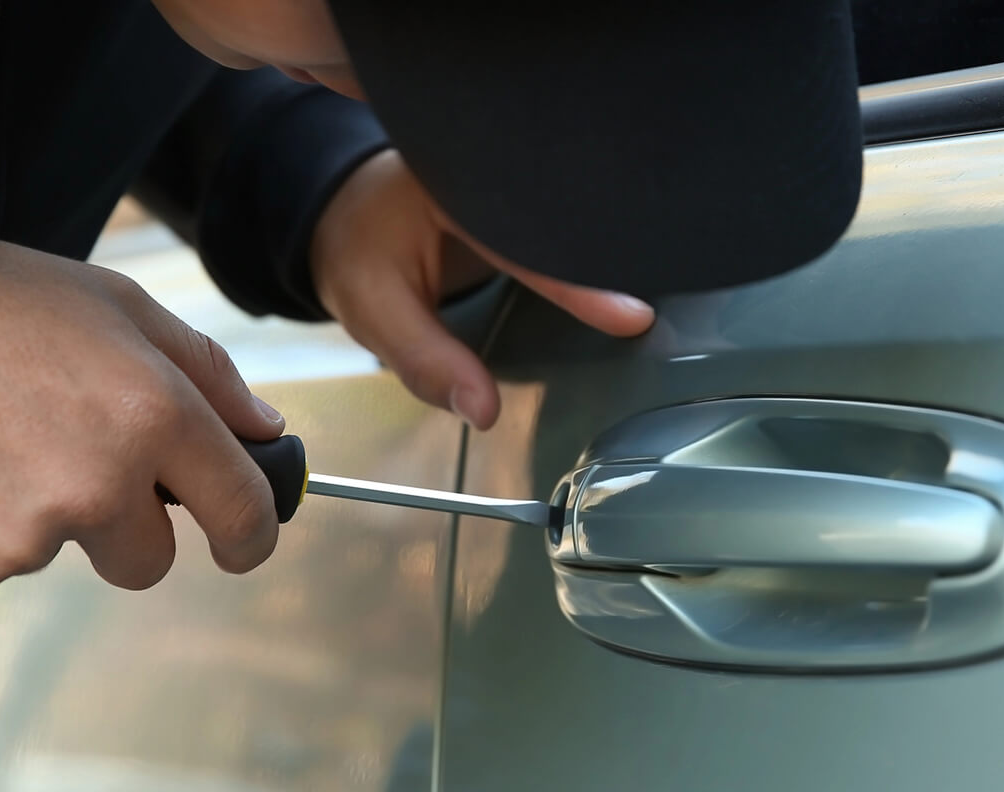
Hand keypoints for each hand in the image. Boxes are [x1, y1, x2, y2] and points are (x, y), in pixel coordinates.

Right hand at [0, 237, 287, 600]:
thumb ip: (204, 372)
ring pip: (56, 557)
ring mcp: (22, 537)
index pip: (242, 512)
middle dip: (125, 527)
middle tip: (68, 460)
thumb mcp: (116, 304)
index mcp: (153, 417)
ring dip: (33, 517)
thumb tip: (264, 432)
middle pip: (147, 562)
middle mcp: (97, 487)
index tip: (243, 541)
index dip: (251, 534)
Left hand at [310, 150, 654, 429]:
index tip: (632, 318)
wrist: (350, 209)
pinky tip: (621, 270)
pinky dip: (593, 244)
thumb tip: (485, 413)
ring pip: (576, 207)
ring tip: (653, 285)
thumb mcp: (375, 309)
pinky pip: (568, 214)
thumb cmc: (361, 253)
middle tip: (652, 308)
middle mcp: (493, 166)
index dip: (581, 286)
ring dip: (610, 246)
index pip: (529, 239)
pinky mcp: (527, 190)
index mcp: (453, 180)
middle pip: (571, 206)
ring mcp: (514, 174)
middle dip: (614, 250)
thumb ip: (426, 360)